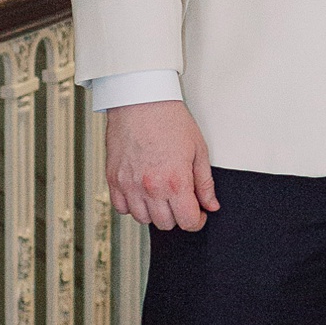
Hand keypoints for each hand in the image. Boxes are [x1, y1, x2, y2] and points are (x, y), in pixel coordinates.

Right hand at [103, 98, 218, 231]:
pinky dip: (132, 205)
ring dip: (154, 212)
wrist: (141, 100)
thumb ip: (204, 183)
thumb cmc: (170, 120)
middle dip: (177, 216)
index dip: (197, 221)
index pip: (187, 221)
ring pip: (143, 219)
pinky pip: (122, 208)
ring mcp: (129, 185)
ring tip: (161, 194)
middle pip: (166, 224)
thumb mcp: (198, 150)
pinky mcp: (114, 179)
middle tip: (180, 200)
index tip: (198, 214)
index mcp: (175, 181)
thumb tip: (211, 205)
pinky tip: (142, 191)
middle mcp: (151, 188)